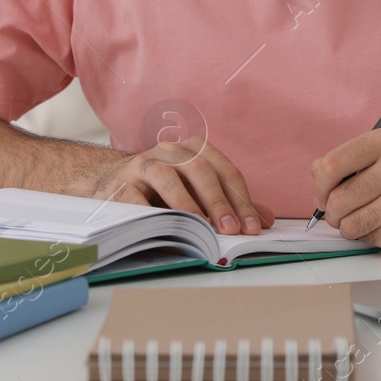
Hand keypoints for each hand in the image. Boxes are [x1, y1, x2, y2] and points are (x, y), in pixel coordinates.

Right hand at [98, 137, 273, 235]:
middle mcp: (171, 151)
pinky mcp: (121, 183)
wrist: (113, 181)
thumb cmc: (165, 188)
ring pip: (167, 177)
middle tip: (231, 230)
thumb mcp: (199, 192)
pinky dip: (150, 213)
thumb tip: (266, 219)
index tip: (252, 228)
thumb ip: (231, 203)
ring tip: (200, 227)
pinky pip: (135, 197)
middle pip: (200, 170)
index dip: (241, 200)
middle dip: (218, 201)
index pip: (225, 171)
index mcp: (195, 150)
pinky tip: (164, 229)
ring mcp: (144, 164)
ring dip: (185, 204)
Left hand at [310, 127, 380, 255]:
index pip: (331, 165)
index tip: (324, 193)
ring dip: (350, 227)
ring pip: (348, 225)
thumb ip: (345, 160)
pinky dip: (369, 237)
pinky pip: (366, 240)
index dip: (320, 186)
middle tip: (344, 210)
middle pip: (336, 200)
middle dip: (333, 211)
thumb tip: (316, 174)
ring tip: (367, 217)